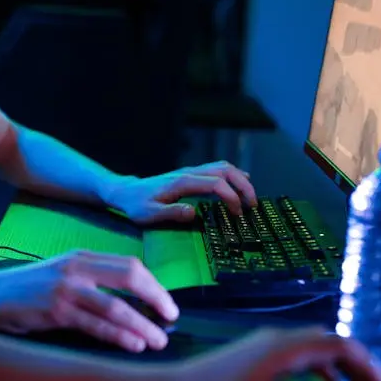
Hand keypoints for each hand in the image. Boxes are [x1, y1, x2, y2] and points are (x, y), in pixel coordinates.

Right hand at [0, 251, 177, 352]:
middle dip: (156, 297)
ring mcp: (66, 289)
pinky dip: (119, 335)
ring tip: (158, 339)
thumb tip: (132, 299)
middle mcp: (76, 269)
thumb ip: (92, 279)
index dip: (154, 283)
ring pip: (116, 305)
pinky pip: (96, 325)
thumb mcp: (63, 272)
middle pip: (129, 276)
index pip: (129, 263)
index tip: (167, 302)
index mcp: (81, 257)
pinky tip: (133, 344)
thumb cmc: (30, 287)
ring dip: (142, 324)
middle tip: (171, 317)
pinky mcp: (56, 311)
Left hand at [108, 160, 257, 224]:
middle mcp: (188, 173)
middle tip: (253, 205)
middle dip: (243, 185)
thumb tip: (192, 212)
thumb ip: (170, 212)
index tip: (238, 213)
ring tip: (250, 198)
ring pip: (222, 167)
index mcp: (182, 182)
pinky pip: (216, 170)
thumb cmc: (137, 204)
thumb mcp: (149, 214)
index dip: (231, 196)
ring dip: (240, 180)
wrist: (127, 191)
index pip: (215, 184)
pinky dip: (232, 176)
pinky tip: (240, 184)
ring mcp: (190, 171)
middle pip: (224, 170)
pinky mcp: (191, 174)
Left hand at [180, 327, 380, 380]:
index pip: (340, 344)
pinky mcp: (253, 352)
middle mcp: (274, 338)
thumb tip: (335, 380)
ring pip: (314, 346)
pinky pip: (297, 353)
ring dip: (339, 366)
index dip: (368, 366)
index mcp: (283, 348)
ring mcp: (262, 343)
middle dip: (358, 365)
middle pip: (330, 341)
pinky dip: (319, 367)